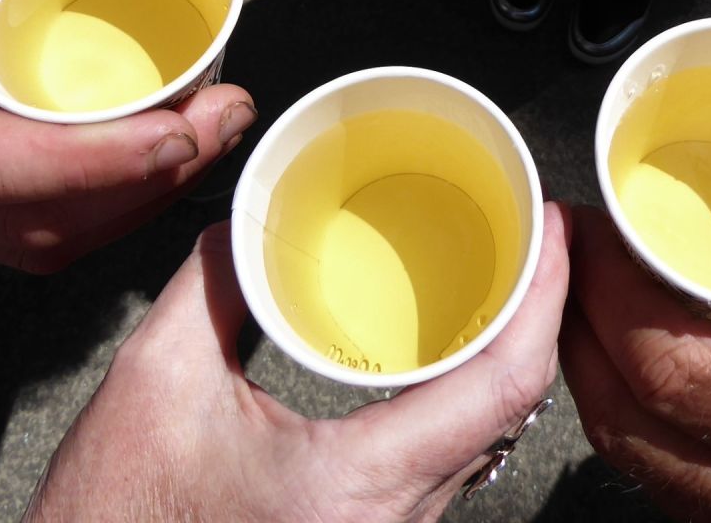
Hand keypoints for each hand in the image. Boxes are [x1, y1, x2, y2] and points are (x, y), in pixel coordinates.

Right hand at [27, 204, 571, 522]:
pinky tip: (457, 353)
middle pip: (511, 411)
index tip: (558, 235)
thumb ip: (209, 286)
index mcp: (358, 486)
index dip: (547, 300)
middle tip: (541, 238)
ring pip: (486, 442)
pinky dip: (469, 397)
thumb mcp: (152, 383)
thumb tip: (243, 224)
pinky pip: (450, 463)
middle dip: (538, 315)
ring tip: (511, 281)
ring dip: (507, 358)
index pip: (502, 386)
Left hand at [561, 207, 710, 522]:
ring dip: (593, 369)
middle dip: (574, 323)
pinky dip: (631, 414)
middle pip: (620, 417)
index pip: (669, 369)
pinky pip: (662, 482)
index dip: (607, 295)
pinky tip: (645, 360)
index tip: (594, 232)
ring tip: (595, 289)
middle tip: (576, 247)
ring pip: (629, 458)